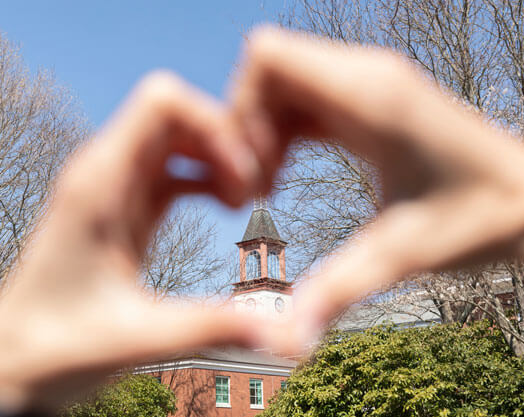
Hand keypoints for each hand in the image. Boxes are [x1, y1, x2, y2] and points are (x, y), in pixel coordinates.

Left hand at [0, 72, 267, 411]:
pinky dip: (210, 174)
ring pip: (181, 136)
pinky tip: (229, 207)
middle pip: (179, 112)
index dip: (214, 125)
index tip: (244, 177)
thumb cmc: (56, 348)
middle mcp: (107, 171)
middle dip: (227, 139)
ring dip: (221, 156)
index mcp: (100, 184)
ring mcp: (118, 185)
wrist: (17, 356)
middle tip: (257, 190)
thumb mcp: (136, 338)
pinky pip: (178, 167)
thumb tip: (280, 333)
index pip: (162, 103)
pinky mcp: (129, 204)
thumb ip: (208, 327)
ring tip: (248, 199)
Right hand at [231, 27, 523, 347]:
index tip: (255, 172)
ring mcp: (371, 85)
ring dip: (263, 129)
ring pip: (284, 83)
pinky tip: (289, 173)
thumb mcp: (403, 255)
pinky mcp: (374, 102)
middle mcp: (368, 77)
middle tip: (258, 186)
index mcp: (372, 98)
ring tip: (271, 184)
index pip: (268, 57)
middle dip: (246, 123)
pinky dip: (284, 131)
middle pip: (269, 68)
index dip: (241, 110)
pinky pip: (306, 100)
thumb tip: (288, 342)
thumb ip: (337, 289)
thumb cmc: (484, 221)